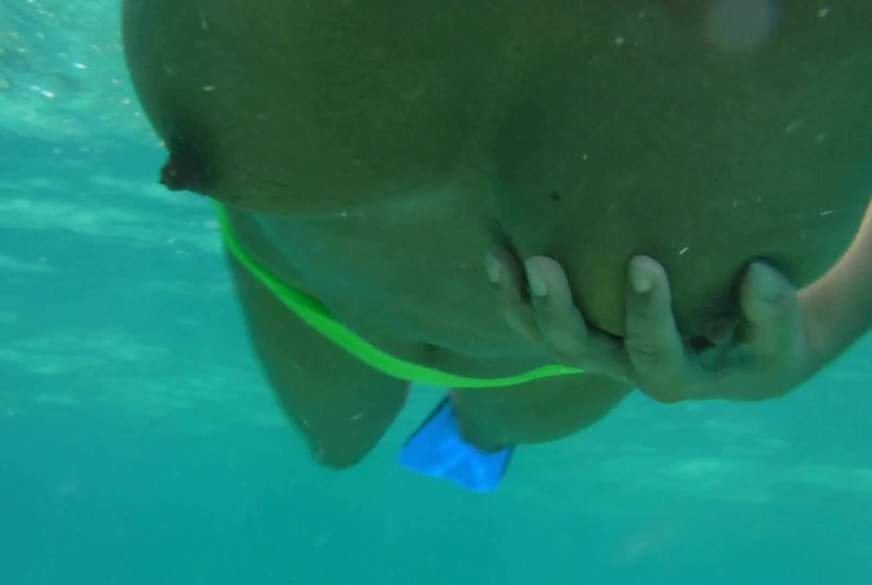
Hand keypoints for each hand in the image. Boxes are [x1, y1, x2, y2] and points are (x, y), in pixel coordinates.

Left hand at [485, 247, 822, 402]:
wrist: (733, 352)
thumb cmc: (758, 341)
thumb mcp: (779, 338)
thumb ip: (773, 315)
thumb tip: (758, 276)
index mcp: (671, 376)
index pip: (653, 352)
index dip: (646, 314)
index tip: (645, 262)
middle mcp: (621, 366)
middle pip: (576, 351)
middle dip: (556, 309)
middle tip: (542, 264)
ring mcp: (593, 348)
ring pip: (543, 336)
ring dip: (518, 299)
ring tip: (500, 255)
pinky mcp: (578, 326)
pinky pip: (533, 317)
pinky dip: (511, 289)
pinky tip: (497, 249)